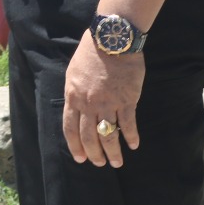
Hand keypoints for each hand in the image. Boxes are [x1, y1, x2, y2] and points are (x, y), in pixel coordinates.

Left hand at [63, 33, 145, 166]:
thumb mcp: (73, 74)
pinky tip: (133, 145)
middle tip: (99, 164)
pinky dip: (131, 137)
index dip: (74, 145)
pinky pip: (128, 124)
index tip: (79, 158)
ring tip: (117, 163)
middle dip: (94, 154)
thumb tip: (77, 110)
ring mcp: (108, 103)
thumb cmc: (91, 53)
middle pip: (89, 136)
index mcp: (73, 97)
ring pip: (108, 135)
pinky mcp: (127, 100)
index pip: (70, 128)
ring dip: (113, 152)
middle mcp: (89, 104)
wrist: (111, 40)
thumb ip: (75, 94)